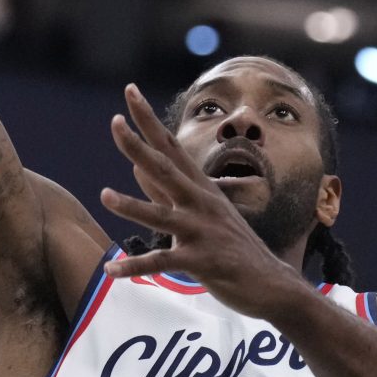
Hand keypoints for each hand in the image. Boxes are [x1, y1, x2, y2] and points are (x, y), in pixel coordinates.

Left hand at [101, 84, 312, 318]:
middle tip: (115, 122)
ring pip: (162, 216)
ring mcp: (203, 232)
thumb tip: (135, 168)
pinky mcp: (203, 262)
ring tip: (104, 196)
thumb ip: (165, 192)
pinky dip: (136, 266)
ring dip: (132, 206)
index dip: (149, 120)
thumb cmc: (233, 248)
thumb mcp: (201, 212)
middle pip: (165, 169)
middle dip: (138, 146)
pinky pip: (163, 263)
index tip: (129, 92)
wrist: (272, 284)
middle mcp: (202, 203)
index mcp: (200, 188)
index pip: (170, 146)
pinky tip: (112, 270)